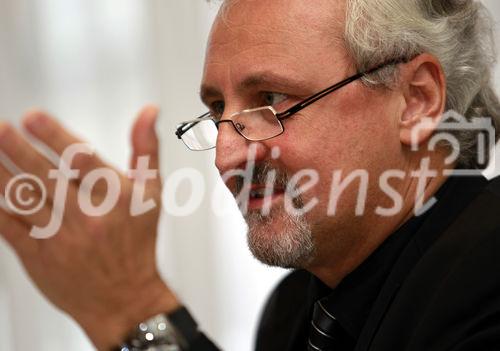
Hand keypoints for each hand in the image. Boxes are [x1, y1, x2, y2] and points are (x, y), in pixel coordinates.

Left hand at [0, 106, 179, 349]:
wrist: (124, 298)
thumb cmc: (137, 242)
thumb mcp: (150, 194)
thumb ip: (145, 149)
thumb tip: (149, 111)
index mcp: (115, 197)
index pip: (82, 159)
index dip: (54, 136)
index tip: (32, 118)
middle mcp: (88, 216)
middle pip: (47, 177)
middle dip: (19, 150)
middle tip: (0, 128)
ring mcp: (61, 237)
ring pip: (24, 199)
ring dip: (1, 174)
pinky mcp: (39, 257)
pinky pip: (10, 228)